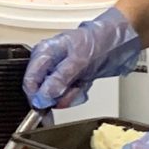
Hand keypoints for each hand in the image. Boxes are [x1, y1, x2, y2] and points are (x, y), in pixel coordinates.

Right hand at [24, 8, 144, 109]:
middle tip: (71, 92)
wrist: (118, 39)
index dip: (36, 97)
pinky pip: (67, 95)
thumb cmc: (99, 40)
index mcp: (44, 52)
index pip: (30, 81)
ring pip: (54, 95)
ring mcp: (59, 72)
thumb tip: (43, 96)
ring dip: (68, 96)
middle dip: (56, 97)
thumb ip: (59, 79)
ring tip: (80, 85)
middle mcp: (49, 63)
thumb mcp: (78, 61)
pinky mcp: (69, 79)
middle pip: (41, 91)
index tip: (44, 109)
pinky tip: (83, 85)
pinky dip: (76, 94)